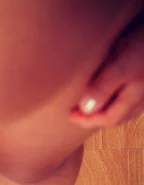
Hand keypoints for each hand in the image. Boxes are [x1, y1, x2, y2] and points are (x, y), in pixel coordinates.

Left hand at [69, 12, 143, 128]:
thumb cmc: (143, 42)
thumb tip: (86, 109)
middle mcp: (142, 97)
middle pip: (117, 116)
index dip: (87, 120)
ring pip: (125, 107)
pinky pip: (130, 96)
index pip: (108, 118)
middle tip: (77, 113)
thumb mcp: (121, 65)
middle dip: (96, 117)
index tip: (70, 114)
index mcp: (134, 98)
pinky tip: (110, 91)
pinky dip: (116, 98)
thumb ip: (103, 88)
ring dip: (107, 109)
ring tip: (91, 106)